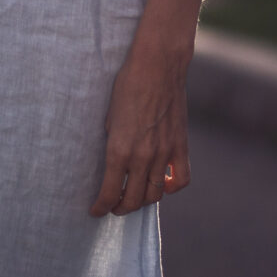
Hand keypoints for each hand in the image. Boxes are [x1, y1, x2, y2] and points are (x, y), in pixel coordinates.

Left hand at [89, 43, 190, 215]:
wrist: (157, 66)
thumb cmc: (127, 84)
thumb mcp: (109, 115)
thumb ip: (112, 142)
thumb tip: (113, 160)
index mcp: (119, 149)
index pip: (109, 192)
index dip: (101, 207)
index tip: (95, 211)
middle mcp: (142, 157)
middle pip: (133, 200)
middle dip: (120, 208)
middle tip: (114, 207)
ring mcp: (164, 153)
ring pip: (155, 194)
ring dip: (143, 200)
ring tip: (135, 197)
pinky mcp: (181, 146)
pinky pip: (180, 180)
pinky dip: (171, 188)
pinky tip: (163, 184)